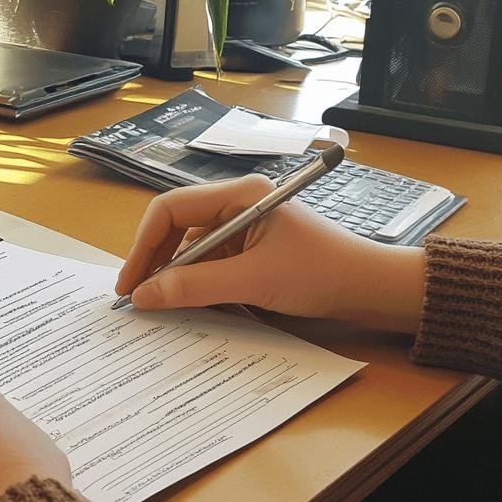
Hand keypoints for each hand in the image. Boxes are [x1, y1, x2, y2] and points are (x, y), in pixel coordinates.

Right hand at [115, 174, 426, 333]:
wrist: (371, 289)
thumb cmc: (321, 272)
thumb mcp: (254, 281)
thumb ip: (196, 287)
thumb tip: (144, 296)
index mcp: (239, 194)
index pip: (171, 209)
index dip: (143, 245)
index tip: (130, 283)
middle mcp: (237, 205)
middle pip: (177, 228)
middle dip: (154, 263)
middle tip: (137, 299)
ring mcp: (244, 229)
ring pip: (191, 251)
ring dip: (174, 277)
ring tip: (160, 307)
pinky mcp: (251, 253)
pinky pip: (210, 265)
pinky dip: (196, 285)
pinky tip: (188, 306)